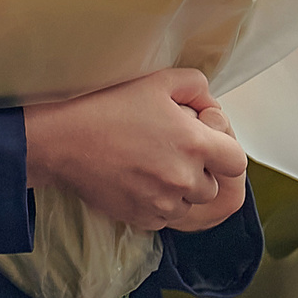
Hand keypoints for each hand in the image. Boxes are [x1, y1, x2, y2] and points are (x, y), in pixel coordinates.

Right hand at [25, 68, 249, 229]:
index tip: (203, 138)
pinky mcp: (142, 218)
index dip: (224, 150)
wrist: (61, 140)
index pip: (237, 162)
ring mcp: (163, 202)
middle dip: (200, 170)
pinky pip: (164, 216)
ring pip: (189, 204)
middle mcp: (184, 178)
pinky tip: (136, 179)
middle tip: (172, 150)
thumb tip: (208, 104)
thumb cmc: (107, 105)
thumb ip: (195, 86)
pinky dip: (158, 202)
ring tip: (152, 166)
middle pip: (213, 185)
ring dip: (180, 189)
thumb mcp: (156, 80)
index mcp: (195, 143)